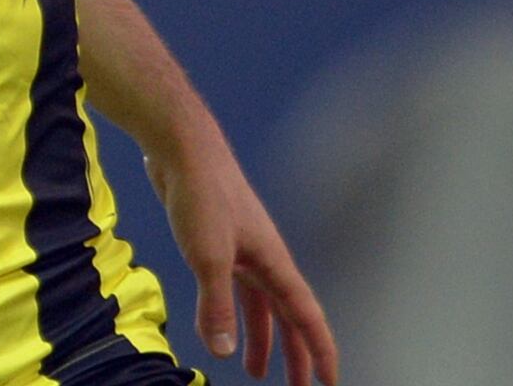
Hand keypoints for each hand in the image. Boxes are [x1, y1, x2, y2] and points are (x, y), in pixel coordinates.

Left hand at [146, 131, 339, 385]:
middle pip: (288, 317)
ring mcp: (242, 251)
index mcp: (274, 264)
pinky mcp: (218, 243)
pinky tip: (216, 327)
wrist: (181, 149)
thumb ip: (218, 304)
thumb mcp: (208, 256)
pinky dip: (231, 312)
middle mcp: (265, 260)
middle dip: (294, 354)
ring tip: (253, 371)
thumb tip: (223, 352)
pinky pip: (233, 289)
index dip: (321, 351)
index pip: (307, 317)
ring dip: (260, 338)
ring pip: (260, 306)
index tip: (331, 382)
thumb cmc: (202, 194)